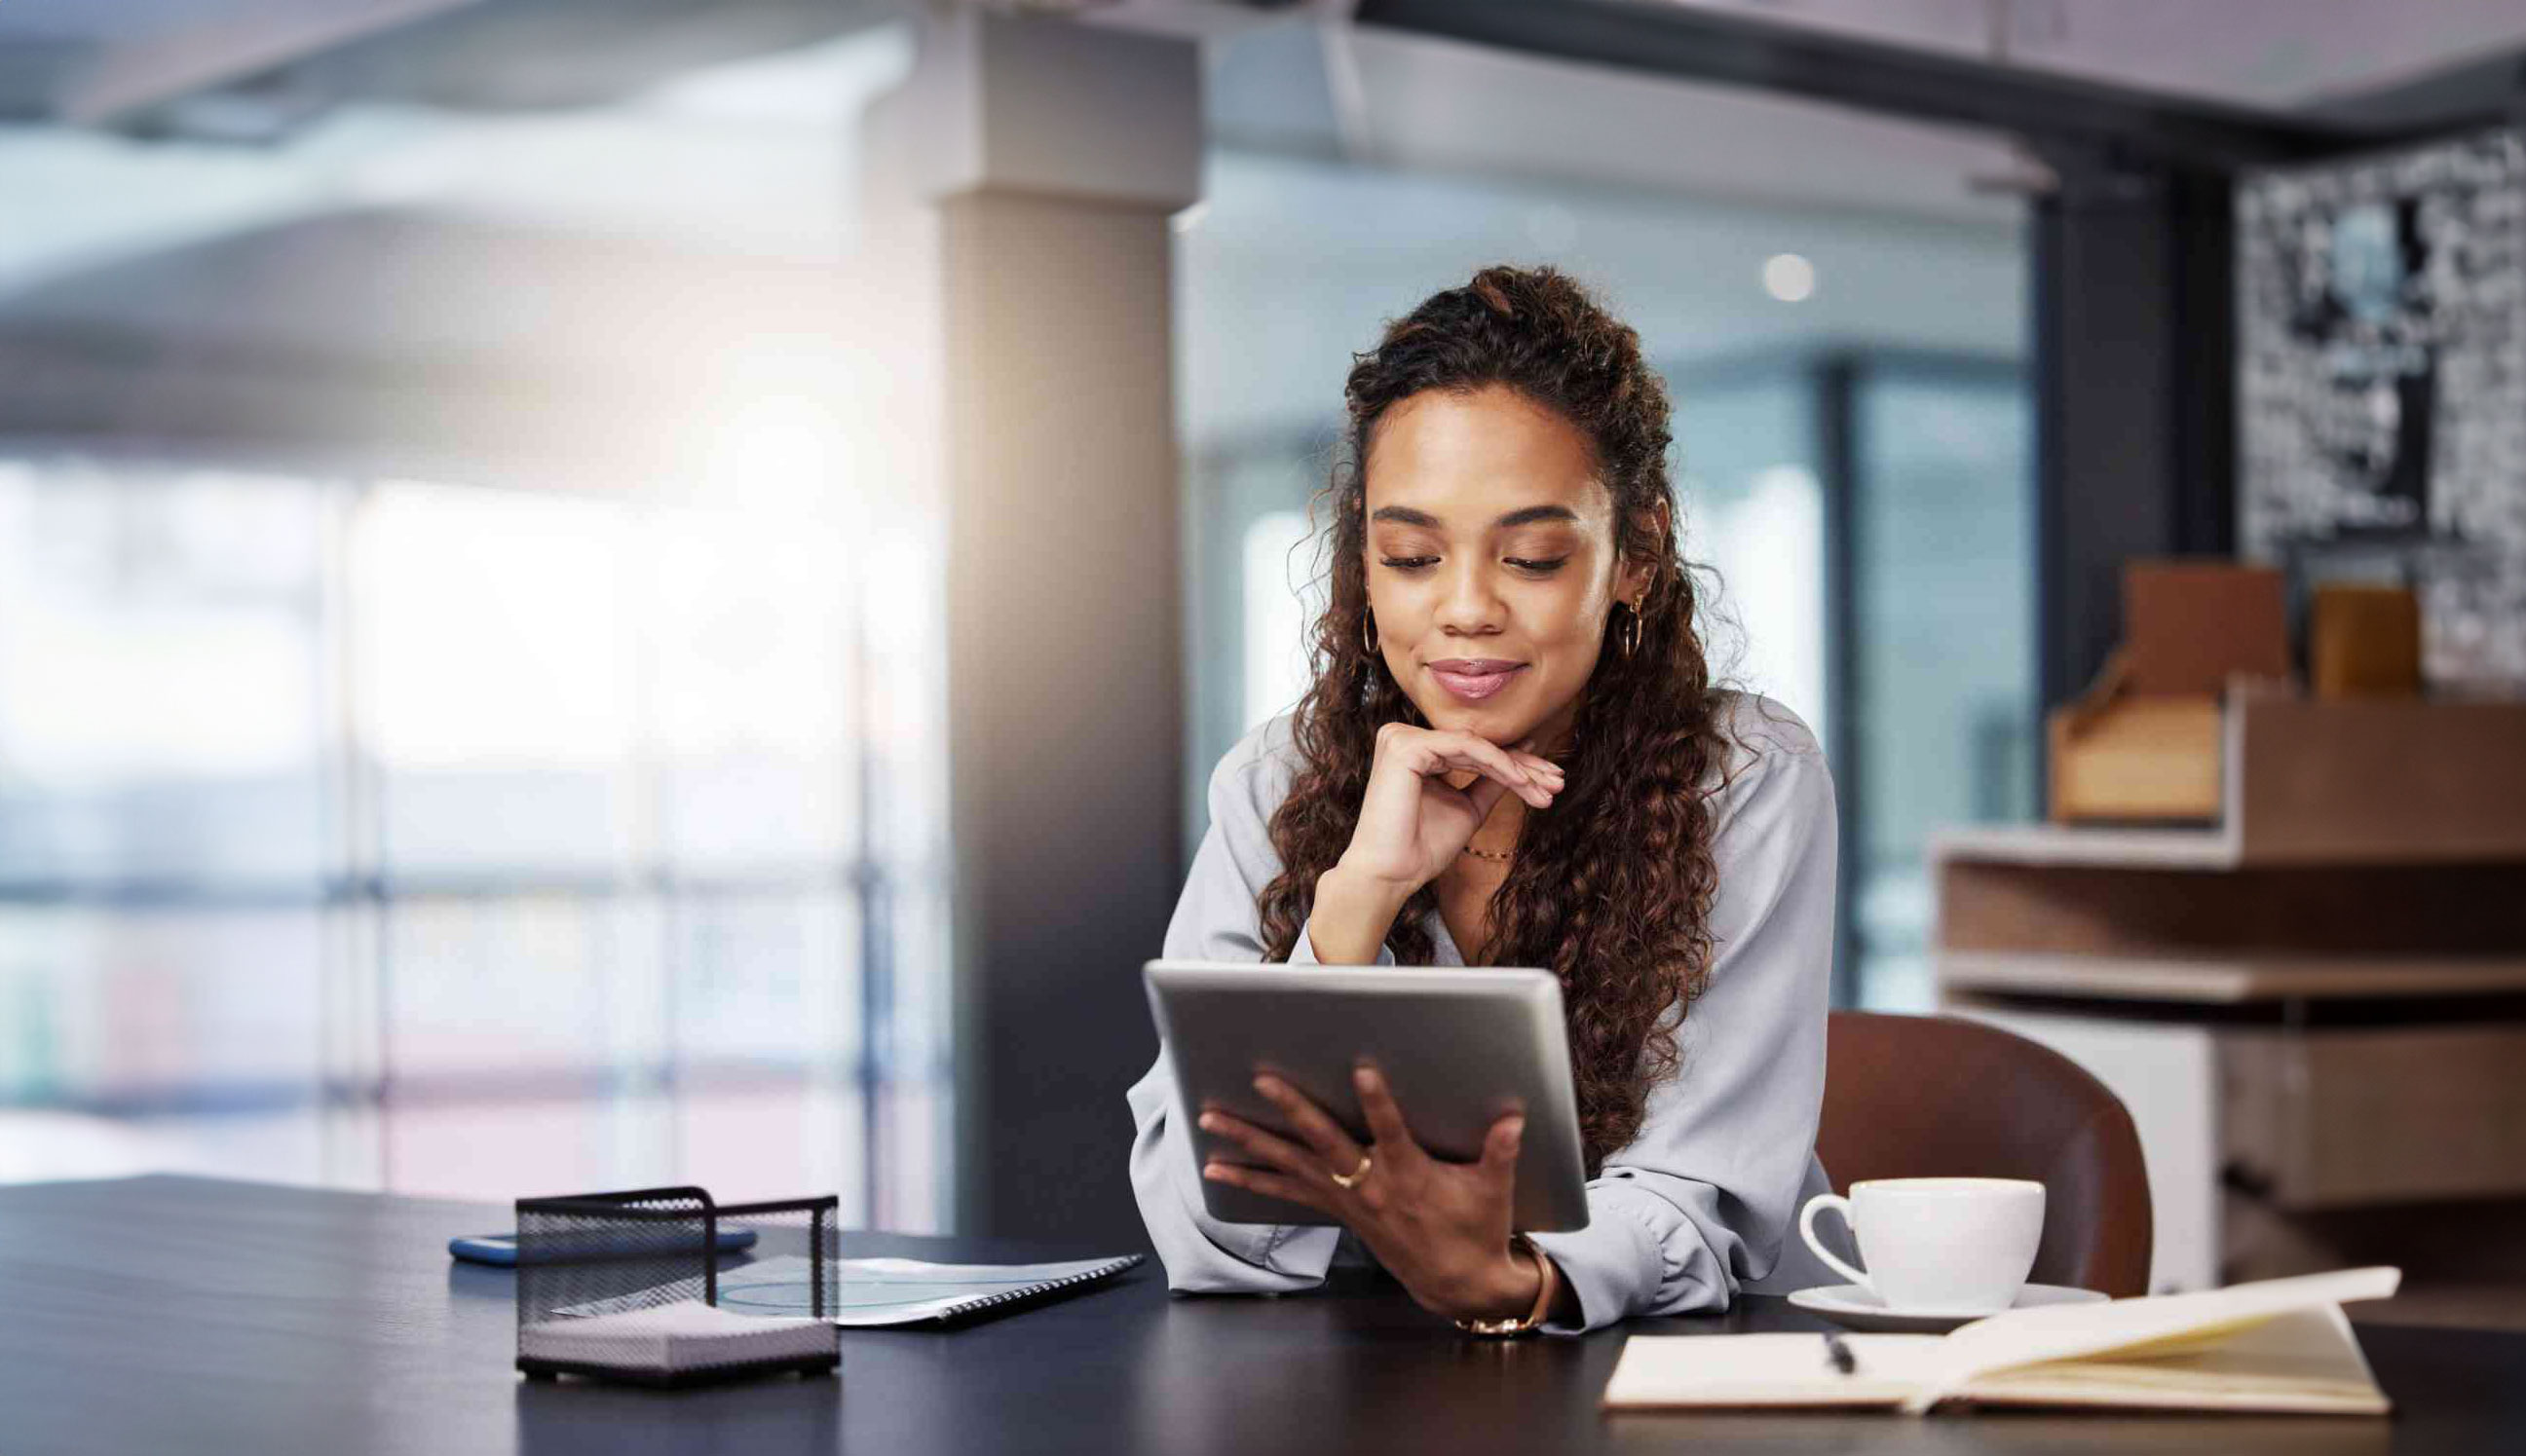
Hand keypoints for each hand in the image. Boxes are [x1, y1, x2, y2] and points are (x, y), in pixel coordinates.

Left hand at [1199, 1064, 1540, 1323]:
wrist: (1456, 1284)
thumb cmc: (1477, 1229)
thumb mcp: (1495, 1191)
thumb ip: (1501, 1151)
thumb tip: (1514, 1118)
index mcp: (1409, 1174)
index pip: (1391, 1131)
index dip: (1377, 1102)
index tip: (1362, 1070)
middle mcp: (1370, 1186)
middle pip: (1324, 1142)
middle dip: (1291, 1110)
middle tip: (1261, 1081)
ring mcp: (1348, 1201)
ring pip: (1290, 1166)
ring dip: (1249, 1142)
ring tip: (1211, 1120)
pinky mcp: (1337, 1211)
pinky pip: (1285, 1192)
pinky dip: (1251, 1180)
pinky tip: (1217, 1169)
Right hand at [1339, 723, 1563, 895]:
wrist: (1392, 874)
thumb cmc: (1422, 847)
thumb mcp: (1468, 807)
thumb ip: (1491, 781)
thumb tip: (1525, 754)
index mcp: (1414, 750)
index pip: (1473, 751)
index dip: (1515, 765)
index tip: (1549, 782)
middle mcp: (1402, 737)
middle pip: (1477, 747)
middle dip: (1523, 767)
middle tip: (1558, 783)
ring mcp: (1400, 738)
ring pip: (1475, 746)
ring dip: (1517, 768)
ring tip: (1547, 789)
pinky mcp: (1405, 747)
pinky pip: (1465, 748)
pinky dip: (1498, 764)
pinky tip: (1522, 782)